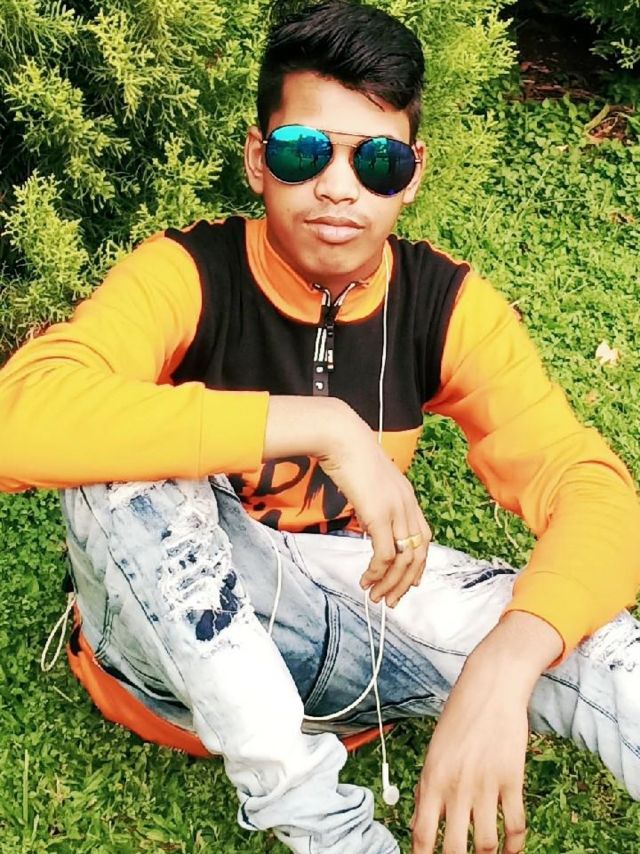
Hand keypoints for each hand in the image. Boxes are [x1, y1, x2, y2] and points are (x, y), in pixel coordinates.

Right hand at [263, 395, 430, 605]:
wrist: (341, 437)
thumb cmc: (349, 455)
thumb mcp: (369, 483)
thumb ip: (376, 503)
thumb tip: (369, 524)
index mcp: (408, 497)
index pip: (424, 538)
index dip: (418, 565)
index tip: (407, 583)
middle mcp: (408, 505)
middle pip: (419, 554)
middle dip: (405, 583)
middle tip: (391, 601)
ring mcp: (396, 510)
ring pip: (404, 559)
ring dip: (391, 583)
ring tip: (376, 597)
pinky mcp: (379, 515)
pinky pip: (385, 554)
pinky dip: (377, 572)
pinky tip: (366, 579)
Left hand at [411, 613, 561, 852]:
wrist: (490, 687)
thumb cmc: (459, 718)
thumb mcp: (434, 751)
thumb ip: (429, 787)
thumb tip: (422, 822)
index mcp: (432, 778)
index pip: (422, 833)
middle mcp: (457, 786)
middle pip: (454, 849)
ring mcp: (486, 784)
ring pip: (486, 845)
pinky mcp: (512, 780)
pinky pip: (515, 827)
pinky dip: (515, 847)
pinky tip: (511, 852)